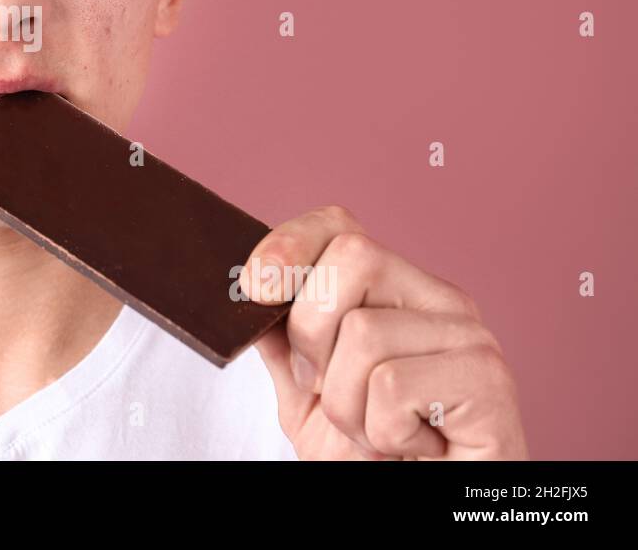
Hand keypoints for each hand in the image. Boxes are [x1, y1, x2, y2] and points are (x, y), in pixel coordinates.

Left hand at [239, 205, 528, 459]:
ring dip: (346, 405)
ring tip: (376, 432)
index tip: (254, 288)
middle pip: (351, 258)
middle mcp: (441, 302)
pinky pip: (392, 384)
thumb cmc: (371, 456)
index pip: (340, 226)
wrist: (421, 509)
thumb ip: (282, 339)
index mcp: (397, 293)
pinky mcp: (488, 380)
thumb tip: (247, 285)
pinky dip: (380, 430)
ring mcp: (471, 337)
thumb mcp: (306, 393)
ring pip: (364, 332)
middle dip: (313, 335)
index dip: (290, 245)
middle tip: (332, 393)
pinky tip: (409, 445)